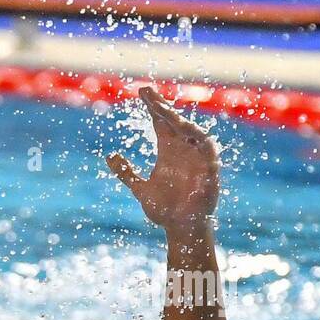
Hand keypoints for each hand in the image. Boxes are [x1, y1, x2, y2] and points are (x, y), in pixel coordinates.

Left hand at [107, 87, 219, 230]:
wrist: (180, 228)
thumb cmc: (164, 208)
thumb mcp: (139, 188)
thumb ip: (126, 172)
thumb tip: (110, 156)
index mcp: (168, 150)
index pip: (160, 122)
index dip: (153, 106)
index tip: (141, 91)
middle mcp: (183, 148)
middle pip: (173, 121)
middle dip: (161, 106)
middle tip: (148, 93)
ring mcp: (197, 158)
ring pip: (191, 131)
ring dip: (178, 120)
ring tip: (162, 110)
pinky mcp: (210, 170)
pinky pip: (208, 151)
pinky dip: (201, 142)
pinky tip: (189, 131)